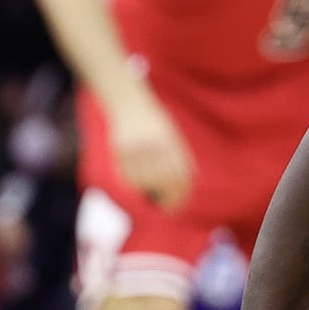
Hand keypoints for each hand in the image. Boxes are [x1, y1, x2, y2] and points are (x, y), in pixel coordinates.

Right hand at [111, 90, 194, 210]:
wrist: (130, 102)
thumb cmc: (155, 123)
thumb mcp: (172, 136)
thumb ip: (180, 157)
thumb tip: (189, 183)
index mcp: (171, 142)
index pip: (179, 175)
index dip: (180, 194)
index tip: (179, 205)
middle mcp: (154, 145)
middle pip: (163, 180)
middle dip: (166, 198)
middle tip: (166, 207)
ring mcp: (136, 147)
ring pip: (144, 181)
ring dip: (149, 192)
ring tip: (152, 194)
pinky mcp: (120, 150)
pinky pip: (127, 176)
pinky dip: (134, 185)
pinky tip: (138, 185)